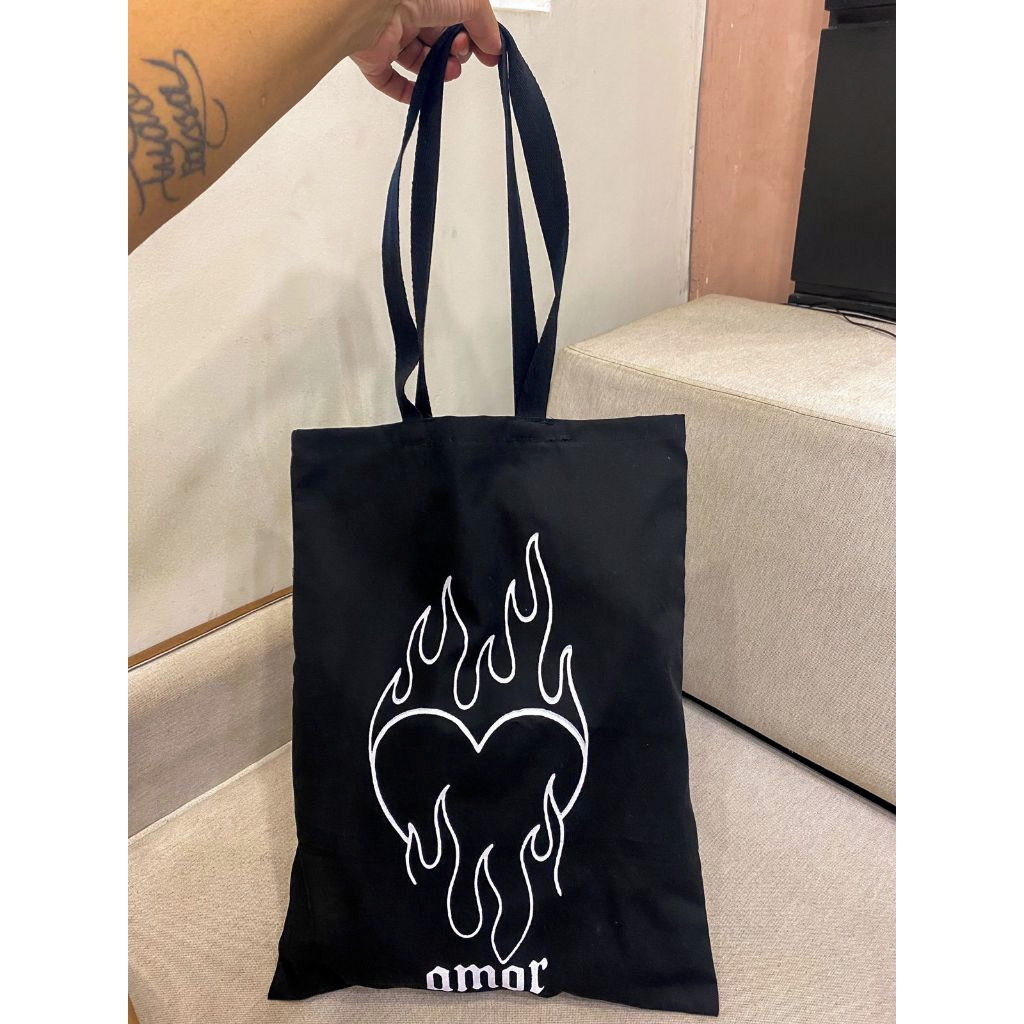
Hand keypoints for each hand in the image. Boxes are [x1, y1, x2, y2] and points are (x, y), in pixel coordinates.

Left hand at [353, 1, 501, 102]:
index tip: (489, 52)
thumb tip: (495, 47)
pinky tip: (424, 92)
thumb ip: (484, 23)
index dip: (473, 35)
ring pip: (417, 60)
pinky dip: (407, 91)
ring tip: (449, 71)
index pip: (454, 17)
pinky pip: (389, 80)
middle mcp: (406, 9)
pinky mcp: (372, 57)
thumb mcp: (468, 0)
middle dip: (456, 52)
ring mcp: (388, 34)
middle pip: (436, 39)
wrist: (373, 4)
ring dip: (439, 70)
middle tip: (462, 53)